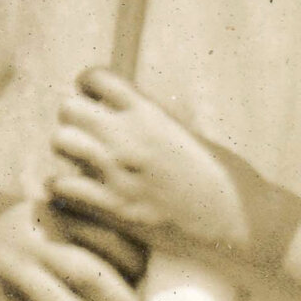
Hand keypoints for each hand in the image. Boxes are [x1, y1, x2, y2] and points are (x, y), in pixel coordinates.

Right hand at [0, 198, 142, 300]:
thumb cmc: (23, 224)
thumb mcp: (53, 208)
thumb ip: (87, 223)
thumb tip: (143, 256)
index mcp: (56, 217)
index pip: (102, 237)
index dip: (131, 259)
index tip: (149, 278)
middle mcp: (35, 243)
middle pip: (81, 270)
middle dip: (115, 296)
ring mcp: (11, 270)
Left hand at [49, 71, 300, 265]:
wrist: (240, 223)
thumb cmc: (222, 179)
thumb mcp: (186, 136)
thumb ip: (151, 124)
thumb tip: (125, 115)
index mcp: (150, 113)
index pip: (95, 77)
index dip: (88, 87)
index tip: (94, 102)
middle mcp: (129, 137)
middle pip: (68, 108)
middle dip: (74, 121)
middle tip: (87, 139)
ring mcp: (118, 173)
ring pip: (59, 142)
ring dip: (67, 154)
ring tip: (82, 167)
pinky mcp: (113, 209)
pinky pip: (60, 186)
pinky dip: (63, 190)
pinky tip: (77, 197)